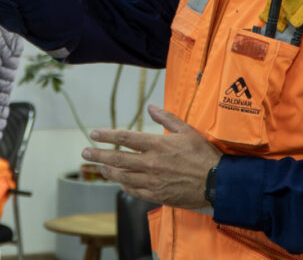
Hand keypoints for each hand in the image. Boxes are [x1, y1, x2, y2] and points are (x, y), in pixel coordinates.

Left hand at [81, 104, 221, 209]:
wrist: (217, 183)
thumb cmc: (204, 154)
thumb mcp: (187, 130)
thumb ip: (166, 118)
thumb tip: (150, 106)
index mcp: (157, 145)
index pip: (125, 138)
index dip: (107, 135)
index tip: (94, 134)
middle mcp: (151, 163)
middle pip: (118, 158)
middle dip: (98, 155)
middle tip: (85, 153)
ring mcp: (153, 181)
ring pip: (123, 176)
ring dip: (109, 171)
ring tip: (100, 167)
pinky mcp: (158, 195)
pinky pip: (135, 191)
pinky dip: (125, 186)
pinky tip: (121, 182)